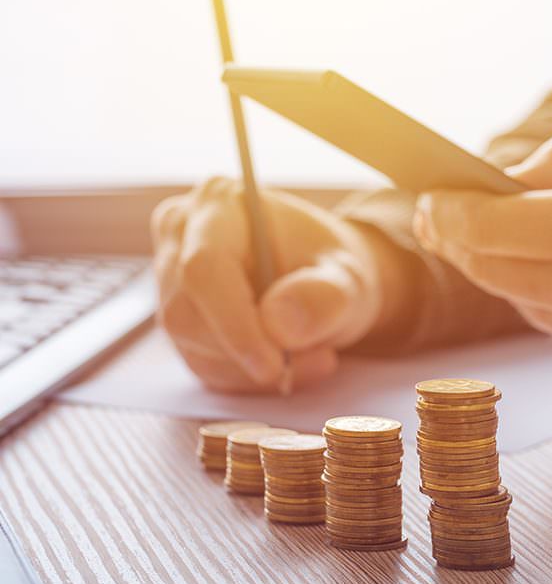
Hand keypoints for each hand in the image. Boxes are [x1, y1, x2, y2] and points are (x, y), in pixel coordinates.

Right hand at [151, 178, 401, 392]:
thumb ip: (324, 296)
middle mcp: (181, 236)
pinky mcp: (180, 321)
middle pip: (186, 313)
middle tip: (316, 360)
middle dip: (248, 353)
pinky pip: (201, 366)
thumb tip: (278, 324)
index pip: (203, 267)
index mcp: (217, 205)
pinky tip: (289, 365)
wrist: (326, 280)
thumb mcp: (349, 277)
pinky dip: (249, 378)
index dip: (233, 322)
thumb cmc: (333, 268)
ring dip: (254, 370)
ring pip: (192, 346)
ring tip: (315, 356)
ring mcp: (171, 281)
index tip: (272, 365)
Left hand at [414, 136, 551, 395]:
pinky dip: (541, 294)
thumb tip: (504, 175)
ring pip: (514, 297)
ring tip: (509, 232)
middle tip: (436, 213)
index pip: (491, 227)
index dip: (448, 212)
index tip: (429, 196)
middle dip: (453, 238)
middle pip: (486, 269)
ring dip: (500, 265)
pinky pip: (547, 323)